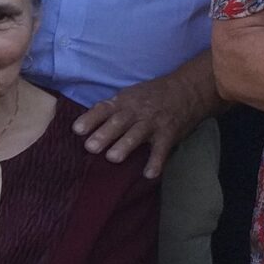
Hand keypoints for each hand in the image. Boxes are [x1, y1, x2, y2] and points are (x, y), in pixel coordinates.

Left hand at [73, 66, 214, 179]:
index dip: (90, 119)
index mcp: (123, 102)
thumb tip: (86, 124)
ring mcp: (152, 123)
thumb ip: (110, 109)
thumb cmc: (151, 95)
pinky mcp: (168, 134)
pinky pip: (161, 149)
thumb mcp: (129, 95)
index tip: (77, 129)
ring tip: (112, 158)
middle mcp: (136, 112)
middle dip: (104, 134)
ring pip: (137, 135)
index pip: (103, 109)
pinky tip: (149, 174)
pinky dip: (156, 162)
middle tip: (90, 147)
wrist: (187, 89)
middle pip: (118, 122)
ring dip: (125, 146)